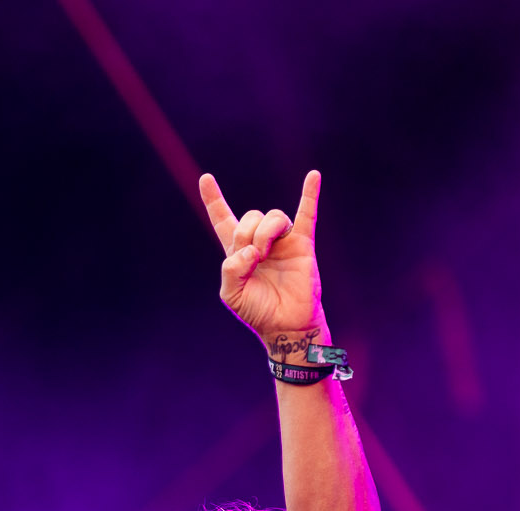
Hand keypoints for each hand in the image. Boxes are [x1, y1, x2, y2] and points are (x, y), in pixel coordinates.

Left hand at [200, 170, 329, 353]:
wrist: (286, 325)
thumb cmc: (258, 311)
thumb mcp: (232, 294)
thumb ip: (231, 269)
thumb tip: (252, 250)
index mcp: (238, 251)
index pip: (223, 219)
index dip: (213, 199)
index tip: (206, 179)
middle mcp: (260, 241)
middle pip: (250, 217)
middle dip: (246, 233)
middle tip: (253, 258)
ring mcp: (282, 241)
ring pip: (272, 216)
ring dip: (265, 232)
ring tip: (265, 255)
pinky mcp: (302, 245)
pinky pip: (307, 214)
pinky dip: (310, 194)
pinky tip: (313, 175)